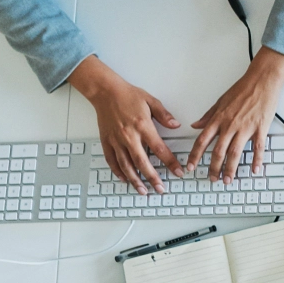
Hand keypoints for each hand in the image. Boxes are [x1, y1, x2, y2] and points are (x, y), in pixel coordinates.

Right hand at [68, 56, 182, 194]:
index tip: (178, 172)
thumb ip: (164, 115)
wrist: (105, 92)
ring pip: (126, 165)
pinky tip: (124, 179)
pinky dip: (118, 172)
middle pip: (142, 162)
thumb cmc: (128, 95)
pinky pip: (111, 160)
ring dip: (135, 180)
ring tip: (143, 191)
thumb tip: (176, 126)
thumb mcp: (151, 101)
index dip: (170, 162)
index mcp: (142, 126)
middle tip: (160, 189)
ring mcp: (116, 140)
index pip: (160, 149)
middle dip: (152, 178)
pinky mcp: (106, 141)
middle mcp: (129, 136)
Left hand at [189, 48, 283, 182]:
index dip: (195, 156)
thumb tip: (195, 125)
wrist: (261, 80)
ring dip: (231, 169)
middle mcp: (230, 125)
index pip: (202, 141)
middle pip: (218, 152)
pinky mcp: (260, 128)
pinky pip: (258, 148)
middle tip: (212, 179)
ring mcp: (246, 128)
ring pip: (235, 153)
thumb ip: (208, 116)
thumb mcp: (220, 101)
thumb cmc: (242, 89)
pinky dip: (256, 160)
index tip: (190, 166)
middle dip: (214, 168)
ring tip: (228, 180)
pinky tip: (254, 170)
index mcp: (219, 119)